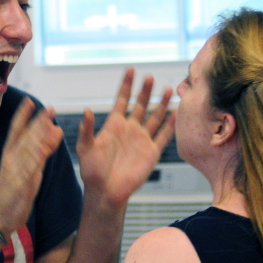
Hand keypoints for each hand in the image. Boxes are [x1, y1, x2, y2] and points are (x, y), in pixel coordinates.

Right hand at [0, 97, 63, 235]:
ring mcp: (15, 170)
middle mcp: (11, 159)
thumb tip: (50, 135)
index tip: (29, 101)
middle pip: (25, 136)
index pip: (15, 130)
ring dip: (40, 135)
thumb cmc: (13, 192)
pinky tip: (46, 147)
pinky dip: (38, 156)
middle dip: (38, 121)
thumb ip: (37, 153)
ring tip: (51, 123)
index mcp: (9, 154)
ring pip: (29, 149)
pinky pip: (30, 167)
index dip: (22, 115)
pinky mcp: (21, 182)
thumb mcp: (26, 169)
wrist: (1, 214)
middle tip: (50, 108)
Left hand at [77, 68, 174, 208]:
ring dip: (161, 104)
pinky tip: (176, 113)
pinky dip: (171, 125)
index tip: (131, 69)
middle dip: (145, 91)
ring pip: (154, 117)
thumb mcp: (85, 148)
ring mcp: (141, 140)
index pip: (122, 100)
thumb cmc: (92, 172)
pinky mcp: (151, 153)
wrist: (105, 192)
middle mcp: (129, 130)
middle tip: (150, 77)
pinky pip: (164, 136)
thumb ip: (86, 129)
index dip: (126, 85)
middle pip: (140, 105)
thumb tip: (86, 110)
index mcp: (113, 126)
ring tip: (168, 89)